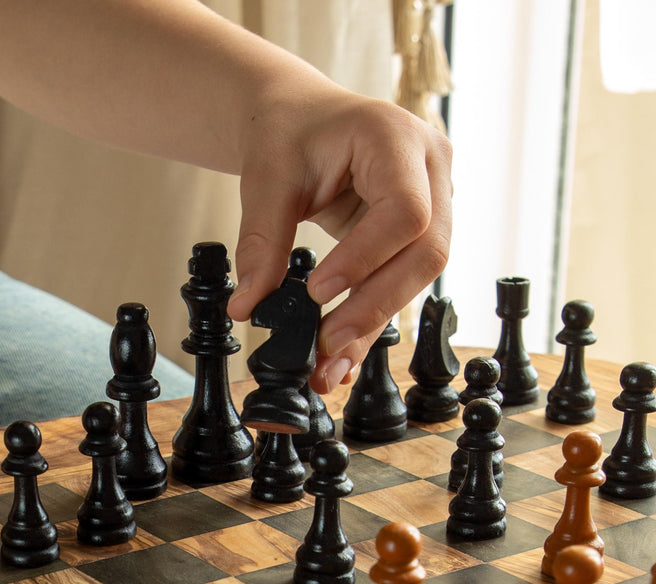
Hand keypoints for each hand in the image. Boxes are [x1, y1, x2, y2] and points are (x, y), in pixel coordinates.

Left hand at [228, 81, 452, 393]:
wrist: (299, 120)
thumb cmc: (289, 133)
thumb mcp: (267, 177)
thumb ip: (262, 240)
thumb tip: (247, 306)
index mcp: (398, 139)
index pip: (405, 210)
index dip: (366, 258)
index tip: (318, 293)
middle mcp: (431, 170)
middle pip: (427, 251)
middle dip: (376, 304)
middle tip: (326, 343)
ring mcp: (433, 203)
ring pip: (419, 277)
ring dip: (372, 325)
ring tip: (327, 367)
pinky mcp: (415, 236)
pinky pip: (399, 284)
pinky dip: (368, 324)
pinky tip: (340, 359)